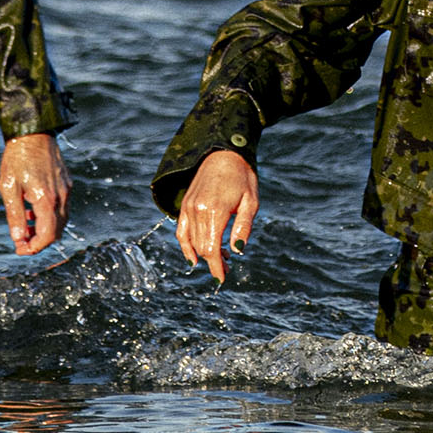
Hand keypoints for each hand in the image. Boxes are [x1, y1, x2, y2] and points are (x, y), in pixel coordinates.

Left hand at [0, 133, 70, 252]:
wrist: (33, 131)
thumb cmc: (17, 157)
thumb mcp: (9, 187)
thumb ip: (15, 214)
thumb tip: (18, 237)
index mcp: (46, 199)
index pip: (47, 235)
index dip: (34, 248)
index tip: (20, 249)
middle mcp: (61, 196)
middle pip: (57, 231)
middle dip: (39, 241)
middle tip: (21, 241)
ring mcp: (67, 189)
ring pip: (61, 221)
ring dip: (45, 229)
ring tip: (25, 225)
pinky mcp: (67, 183)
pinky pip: (62, 208)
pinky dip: (50, 216)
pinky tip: (33, 209)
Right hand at [175, 149, 257, 280]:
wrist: (223, 153)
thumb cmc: (242, 177)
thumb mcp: (251, 202)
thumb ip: (243, 227)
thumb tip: (238, 251)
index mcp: (215, 210)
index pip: (211, 248)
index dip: (216, 267)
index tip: (223, 279)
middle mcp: (197, 210)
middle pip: (202, 247)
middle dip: (214, 262)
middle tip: (228, 268)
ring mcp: (188, 207)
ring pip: (192, 242)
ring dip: (204, 255)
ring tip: (220, 258)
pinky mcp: (185, 205)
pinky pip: (181, 231)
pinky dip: (185, 246)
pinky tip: (194, 257)